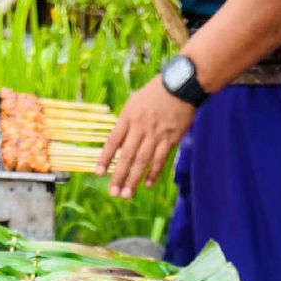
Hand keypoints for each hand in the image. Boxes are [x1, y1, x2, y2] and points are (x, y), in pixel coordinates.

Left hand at [97, 76, 195, 198]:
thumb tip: (117, 143)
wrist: (182, 86)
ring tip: (127, 194)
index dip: (105, 158)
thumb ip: (126, 122)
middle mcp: (140, 127)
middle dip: (119, 176)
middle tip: (113, 193)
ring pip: (142, 161)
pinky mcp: (170, 139)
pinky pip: (160, 159)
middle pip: (126, 155)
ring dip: (134, 179)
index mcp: (128, 117)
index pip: (113, 141)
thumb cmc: (156, 92)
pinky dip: (153, 172)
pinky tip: (147, 183)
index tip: (98, 173)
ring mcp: (156, 134)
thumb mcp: (134, 102)